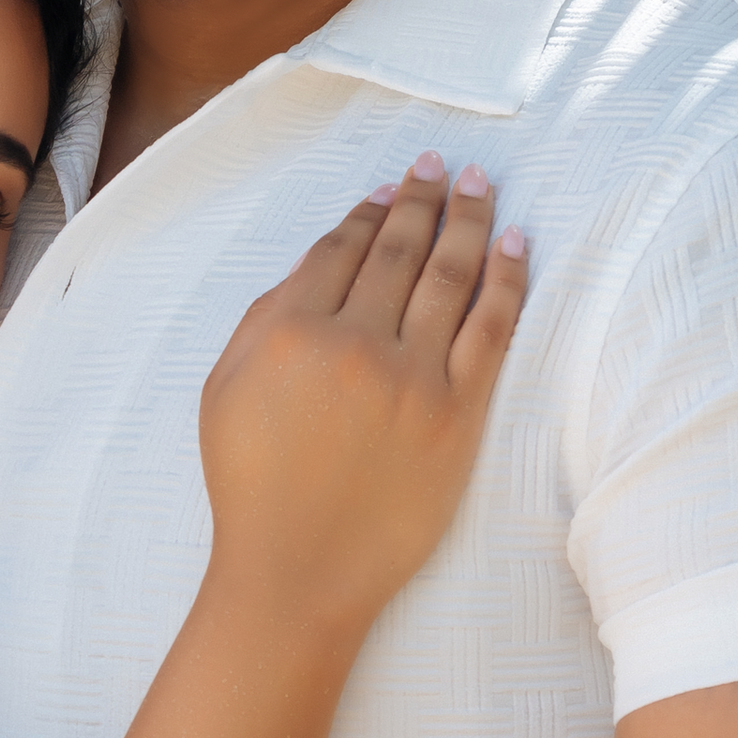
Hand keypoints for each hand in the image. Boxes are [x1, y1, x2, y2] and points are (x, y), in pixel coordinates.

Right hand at [199, 149, 525, 631]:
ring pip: (450, 276)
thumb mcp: (225, 390)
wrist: (298, 573)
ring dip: (468, 220)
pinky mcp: (457, 414)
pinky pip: (491, 329)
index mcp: (291, 333)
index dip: (369, 212)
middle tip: (440, 165)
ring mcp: (412, 378)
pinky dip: (505, 279)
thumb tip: (321, 261)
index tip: (390, 188)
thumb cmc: (252, 487)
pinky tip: (512, 243)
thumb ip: (265, 318)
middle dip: (423, 199)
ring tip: (480, 185)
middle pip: (400, 251)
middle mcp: (354, 344)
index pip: (341, 250)